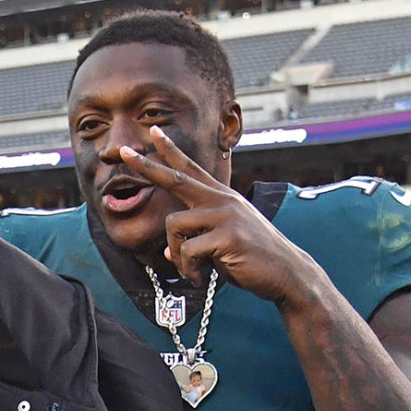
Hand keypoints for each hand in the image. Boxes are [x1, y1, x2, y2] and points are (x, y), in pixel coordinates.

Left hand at [119, 126, 318, 304]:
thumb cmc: (252, 259)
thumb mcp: (220, 245)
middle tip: (123, 151)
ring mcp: (226, 216)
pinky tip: (199, 278)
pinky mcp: (228, 236)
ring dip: (176, 255)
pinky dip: (188, 269)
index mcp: (221, 198)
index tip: (152, 132)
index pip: (191, 169)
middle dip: (147, 166)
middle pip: (176, 179)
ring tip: (190, 271)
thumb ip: (195, 242)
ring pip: (174, 226)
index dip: (170, 151)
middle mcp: (222, 200)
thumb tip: (167, 254)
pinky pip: (188, 251)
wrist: (287, 274)